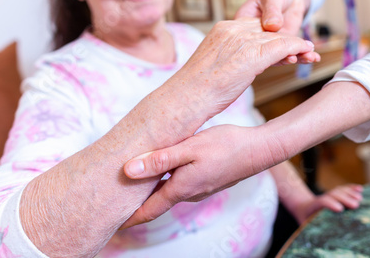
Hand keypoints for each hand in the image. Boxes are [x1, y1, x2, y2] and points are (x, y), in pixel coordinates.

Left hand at [120, 124, 276, 228]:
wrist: (257, 150)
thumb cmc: (225, 146)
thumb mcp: (189, 148)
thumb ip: (159, 160)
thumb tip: (127, 171)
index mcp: (181, 188)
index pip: (148, 211)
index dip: (128, 218)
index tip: (112, 224)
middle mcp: (189, 193)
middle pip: (156, 202)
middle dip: (136, 203)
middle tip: (115, 199)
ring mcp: (200, 188)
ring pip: (168, 192)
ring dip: (151, 190)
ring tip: (133, 182)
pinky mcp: (207, 180)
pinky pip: (180, 184)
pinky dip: (165, 181)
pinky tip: (162, 168)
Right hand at [169, 18, 317, 118]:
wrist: (185, 99)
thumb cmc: (196, 90)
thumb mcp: (215, 66)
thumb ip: (230, 57)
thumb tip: (238, 66)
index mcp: (221, 29)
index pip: (254, 27)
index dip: (272, 36)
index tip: (285, 46)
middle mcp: (232, 29)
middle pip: (268, 30)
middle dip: (287, 39)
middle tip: (305, 48)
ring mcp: (242, 41)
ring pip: (278, 37)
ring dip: (297, 44)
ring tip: (310, 51)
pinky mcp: (251, 55)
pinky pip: (282, 46)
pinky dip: (297, 48)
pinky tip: (307, 52)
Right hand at [235, 0, 313, 65]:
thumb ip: (272, 10)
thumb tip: (272, 26)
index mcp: (244, 22)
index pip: (247, 39)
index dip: (257, 48)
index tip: (271, 52)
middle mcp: (255, 36)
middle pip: (263, 50)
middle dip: (279, 56)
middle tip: (292, 57)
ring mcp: (270, 41)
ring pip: (279, 54)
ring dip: (295, 57)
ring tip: (308, 57)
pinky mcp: (284, 44)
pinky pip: (292, 52)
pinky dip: (303, 55)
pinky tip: (313, 57)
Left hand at [291, 184, 362, 224]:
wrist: (303, 208)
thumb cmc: (307, 221)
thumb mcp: (306, 225)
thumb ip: (311, 227)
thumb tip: (320, 237)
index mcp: (313, 207)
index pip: (322, 202)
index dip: (330, 203)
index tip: (340, 209)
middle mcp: (321, 200)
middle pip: (332, 195)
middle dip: (344, 198)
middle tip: (355, 205)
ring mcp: (327, 196)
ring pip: (338, 191)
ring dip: (349, 193)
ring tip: (359, 198)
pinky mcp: (333, 195)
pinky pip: (343, 190)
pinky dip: (351, 188)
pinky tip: (360, 189)